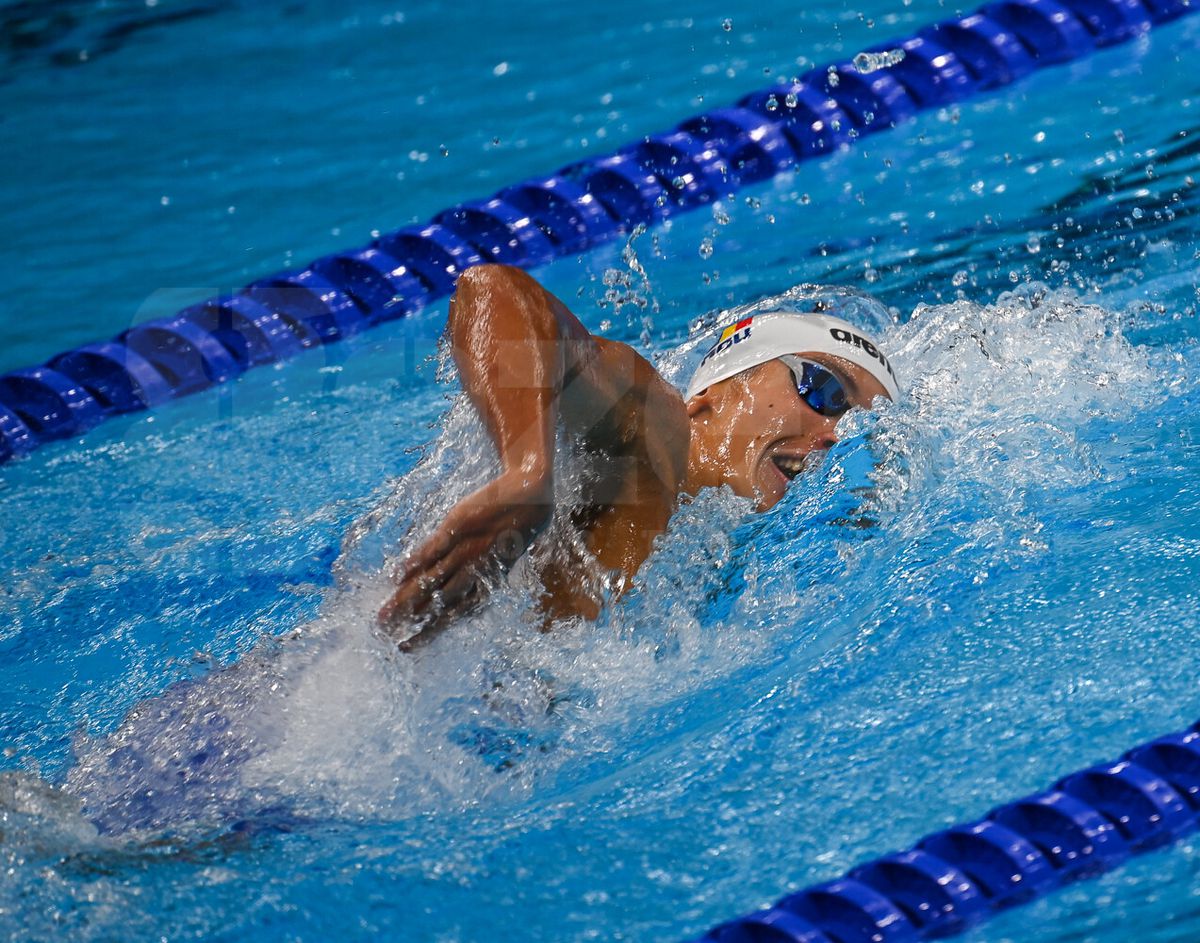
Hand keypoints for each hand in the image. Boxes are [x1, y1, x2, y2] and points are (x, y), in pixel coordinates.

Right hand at [377, 470, 552, 648]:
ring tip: (385, 614)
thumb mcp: (494, 562)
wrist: (529, 499)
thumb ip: (469, 579)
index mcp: (484, 585)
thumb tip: (442, 594)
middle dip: (410, 620)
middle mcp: (473, 572)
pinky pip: (433, 549)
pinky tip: (397, 575)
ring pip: (431, 580)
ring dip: (406, 598)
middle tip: (384, 632)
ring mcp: (465, 551)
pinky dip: (416, 562)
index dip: (427, 634)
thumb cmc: (507, 534)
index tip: (406, 649)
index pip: (451, 616)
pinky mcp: (458, 528)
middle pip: (436, 603)